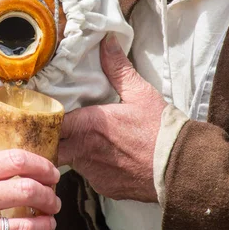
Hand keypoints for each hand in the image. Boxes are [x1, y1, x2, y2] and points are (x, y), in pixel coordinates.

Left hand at [59, 34, 165, 201]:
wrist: (181, 167)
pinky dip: (94, 167)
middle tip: (62, 130)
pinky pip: (90, 176)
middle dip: (54, 139)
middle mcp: (85, 150)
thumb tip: (107, 41)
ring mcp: (94, 172)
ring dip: (76, 152)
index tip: (48, 113)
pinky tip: (110, 158)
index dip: (47, 119)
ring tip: (92, 141)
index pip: (51, 123)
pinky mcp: (104, 188)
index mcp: (89, 124)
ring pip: (72, 161)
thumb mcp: (140, 92)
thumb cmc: (161, 129)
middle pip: (53, 146)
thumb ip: (117, 67)